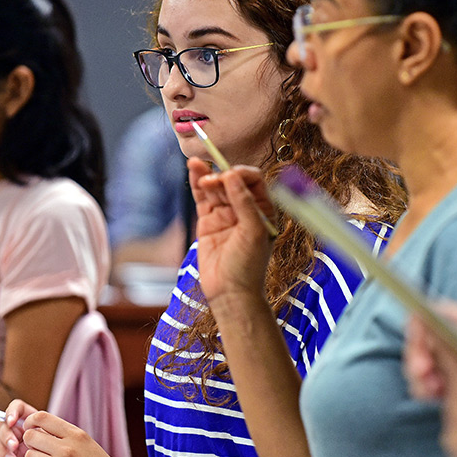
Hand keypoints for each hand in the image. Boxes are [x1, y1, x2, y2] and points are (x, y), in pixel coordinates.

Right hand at [0, 399, 55, 456]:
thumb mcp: (72, 439)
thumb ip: (54, 429)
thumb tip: (33, 424)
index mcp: (38, 424)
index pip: (18, 409)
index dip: (12, 411)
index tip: (13, 421)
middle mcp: (26, 436)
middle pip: (4, 426)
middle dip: (7, 434)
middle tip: (15, 445)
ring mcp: (19, 453)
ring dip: (3, 450)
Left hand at [6, 409, 137, 456]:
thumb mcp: (88, 444)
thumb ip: (66, 435)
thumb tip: (40, 427)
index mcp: (77, 434)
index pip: (42, 417)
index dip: (30, 421)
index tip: (30, 427)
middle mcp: (68, 448)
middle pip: (31, 436)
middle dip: (29, 442)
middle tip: (35, 448)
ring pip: (28, 455)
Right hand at [187, 157, 275, 303]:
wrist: (230, 292)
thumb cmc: (249, 265)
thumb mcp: (253, 232)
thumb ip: (244, 202)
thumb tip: (232, 175)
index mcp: (263, 209)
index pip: (253, 180)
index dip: (241, 173)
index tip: (229, 175)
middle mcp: (245, 208)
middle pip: (232, 180)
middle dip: (221, 174)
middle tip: (212, 180)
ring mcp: (225, 214)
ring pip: (216, 187)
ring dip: (207, 174)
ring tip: (196, 164)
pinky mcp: (208, 221)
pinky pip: (203, 198)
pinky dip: (197, 184)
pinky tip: (193, 169)